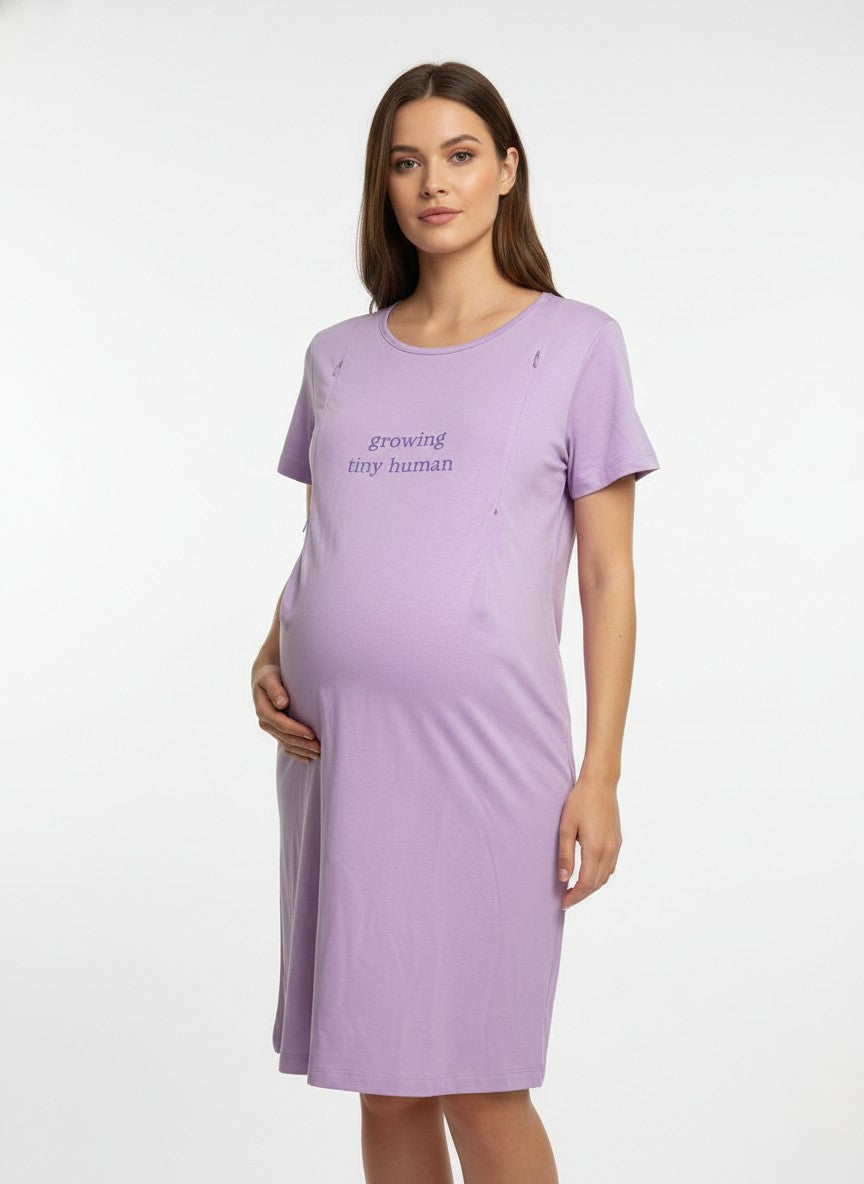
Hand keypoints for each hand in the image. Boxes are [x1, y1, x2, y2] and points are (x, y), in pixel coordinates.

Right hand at [251, 661, 320, 763]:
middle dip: (303, 744)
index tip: (312, 734)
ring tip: (320, 754)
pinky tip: (308, 759)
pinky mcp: (277, 731)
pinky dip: (297, 753)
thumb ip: (275, 689)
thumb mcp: (270, 677)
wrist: (265, 678)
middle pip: (286, 738)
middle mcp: (266, 723)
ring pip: (287, 744)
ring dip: (303, 751)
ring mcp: (271, 729)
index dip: (297, 730)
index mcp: (263, 711)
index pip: (282, 724)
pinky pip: (286, 746)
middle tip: (321, 747)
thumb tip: (282, 703)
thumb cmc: (270, 675)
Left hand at [557, 773, 620, 909]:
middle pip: (596, 884)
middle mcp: (609, 851)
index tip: (562, 903)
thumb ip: (565, 855)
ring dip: (591, 888)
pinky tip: (589, 875)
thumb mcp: (566, 827)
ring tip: (575, 890)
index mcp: (595, 848)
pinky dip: (600, 877)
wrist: (600, 784)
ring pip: (605, 877)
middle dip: (581, 895)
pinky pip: (610, 867)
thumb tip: (563, 878)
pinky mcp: (618, 841)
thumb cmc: (580, 802)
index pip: (585, 883)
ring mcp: (616, 846)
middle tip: (566, 900)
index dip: (574, 896)